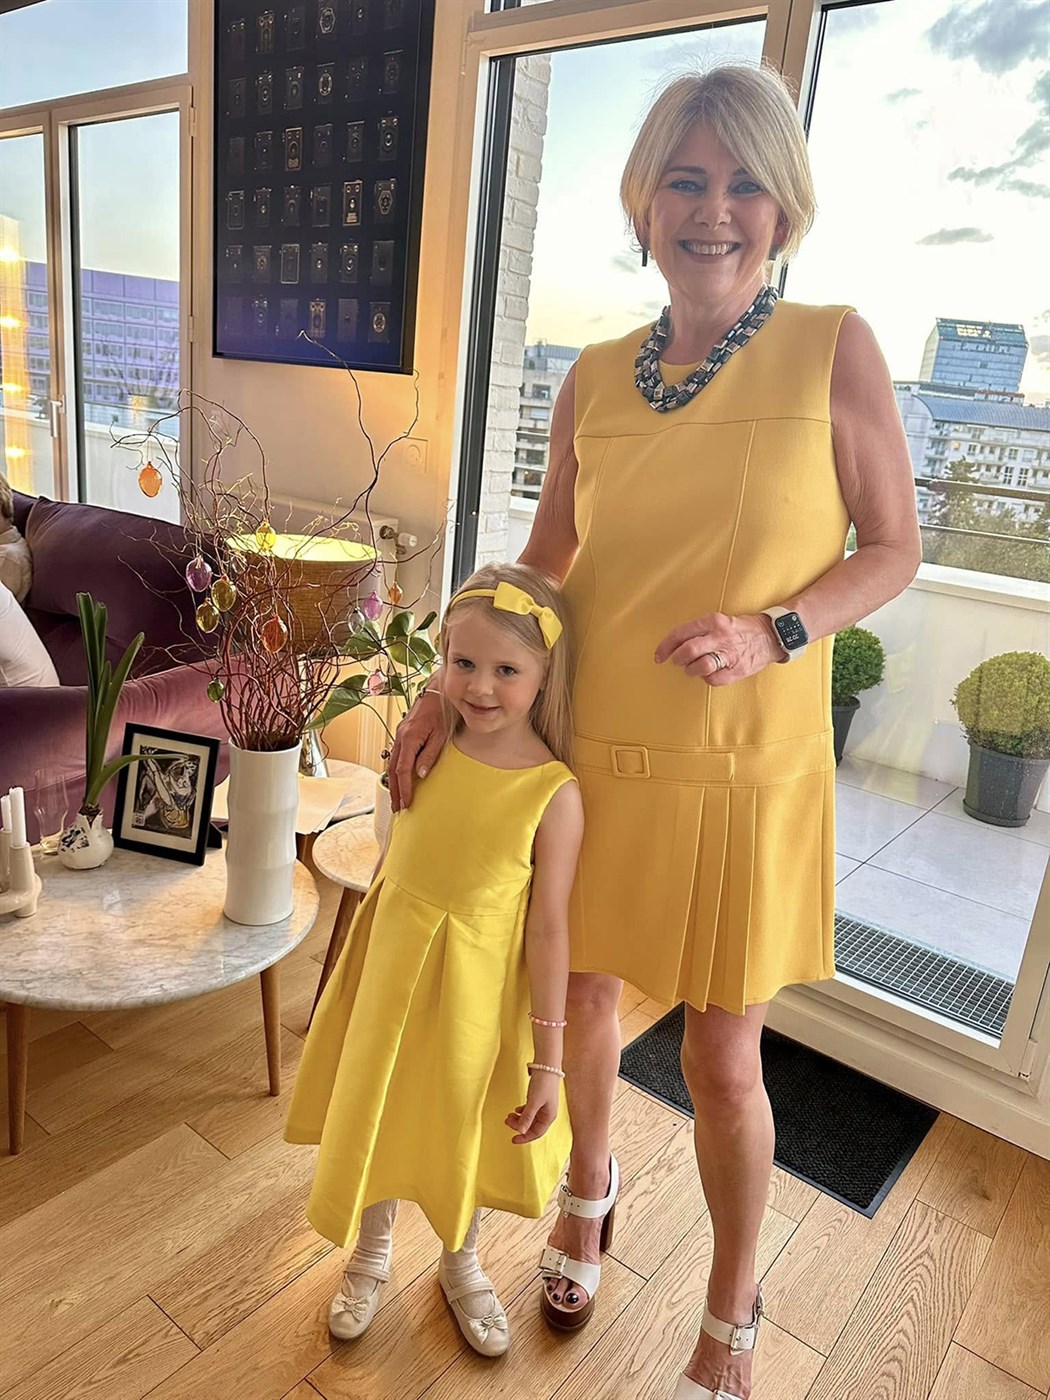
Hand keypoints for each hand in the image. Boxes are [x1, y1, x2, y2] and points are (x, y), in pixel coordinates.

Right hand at [387, 689, 445, 811]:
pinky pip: (396, 756)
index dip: (404, 788)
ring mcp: (399, 735)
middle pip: (392, 770)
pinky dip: (395, 771)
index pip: (403, 770)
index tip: (407, 803)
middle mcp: (400, 737)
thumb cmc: (442, 711)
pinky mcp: (403, 734)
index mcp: (409, 738)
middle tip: (397, 808)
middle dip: (395, 790)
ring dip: (394, 783)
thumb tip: (420, 774)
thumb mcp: (441, 735)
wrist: (438, 692)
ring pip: (392, 763)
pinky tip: (399, 779)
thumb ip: (430, 755)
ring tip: (397, 799)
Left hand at [505, 1071, 560, 1144]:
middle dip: (519, 1126)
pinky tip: (516, 1110)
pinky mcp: (539, 1097)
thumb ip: (527, 1117)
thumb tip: (520, 1131)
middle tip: (507, 1121)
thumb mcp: (534, 1101)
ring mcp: (543, 1105)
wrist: (547, 1064)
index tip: (513, 1140)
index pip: (536, 1133)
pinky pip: (530, 1109)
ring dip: (519, 1118)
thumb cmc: (544, 1082)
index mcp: (549, 1116)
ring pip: (530, 1117)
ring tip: (509, 1115)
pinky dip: (523, 1111)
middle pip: (532, 1125)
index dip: (524, 1138)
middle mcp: (547, 1112)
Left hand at [654, 612, 781, 684]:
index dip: (666, 646)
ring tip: (694, 667)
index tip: (659, 655)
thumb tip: (675, 645)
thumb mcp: (719, 621)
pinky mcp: (736, 670)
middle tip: (677, 661)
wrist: (770, 636)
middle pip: (688, 650)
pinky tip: (710, 672)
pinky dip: (706, 678)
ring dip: (690, 670)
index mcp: (713, 621)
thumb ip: (699, 631)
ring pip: (699, 666)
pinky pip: (712, 679)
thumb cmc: (740, 630)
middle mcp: (720, 636)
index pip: (681, 633)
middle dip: (677, 659)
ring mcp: (729, 654)